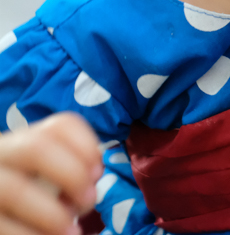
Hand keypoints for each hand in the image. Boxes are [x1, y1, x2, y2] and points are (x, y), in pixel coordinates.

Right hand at [0, 113, 102, 234]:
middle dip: (72, 175)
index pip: (60, 125)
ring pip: (16, 190)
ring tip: (72, 232)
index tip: (98, 173)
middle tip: (88, 201)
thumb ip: (69, 171)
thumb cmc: (34, 199)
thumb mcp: (50, 178)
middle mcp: (1, 155)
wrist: (3, 215)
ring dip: (52, 214)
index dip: (87, 146)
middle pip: (37, 148)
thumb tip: (92, 178)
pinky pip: (4, 226)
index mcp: (24, 141)